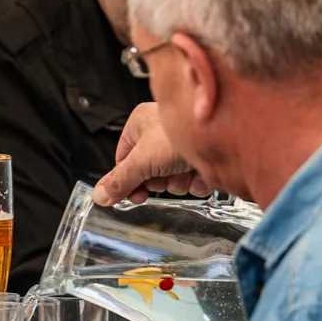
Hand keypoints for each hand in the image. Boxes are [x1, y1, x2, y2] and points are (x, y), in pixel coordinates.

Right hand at [92, 103, 208, 205]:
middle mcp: (160, 133)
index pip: (124, 160)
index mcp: (139, 124)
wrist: (223, 135)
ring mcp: (182, 145)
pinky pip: (193, 179)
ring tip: (186, 169)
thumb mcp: (142, 161)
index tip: (136, 196)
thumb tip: (99, 196)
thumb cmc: (180, 136)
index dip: (130, 180)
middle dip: (160, 180)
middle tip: (165, 174)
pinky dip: (197, 181)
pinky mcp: (202, 156)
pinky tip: (201, 171)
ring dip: (180, 182)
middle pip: (149, 173)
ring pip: (173, 179)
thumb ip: (120, 181)